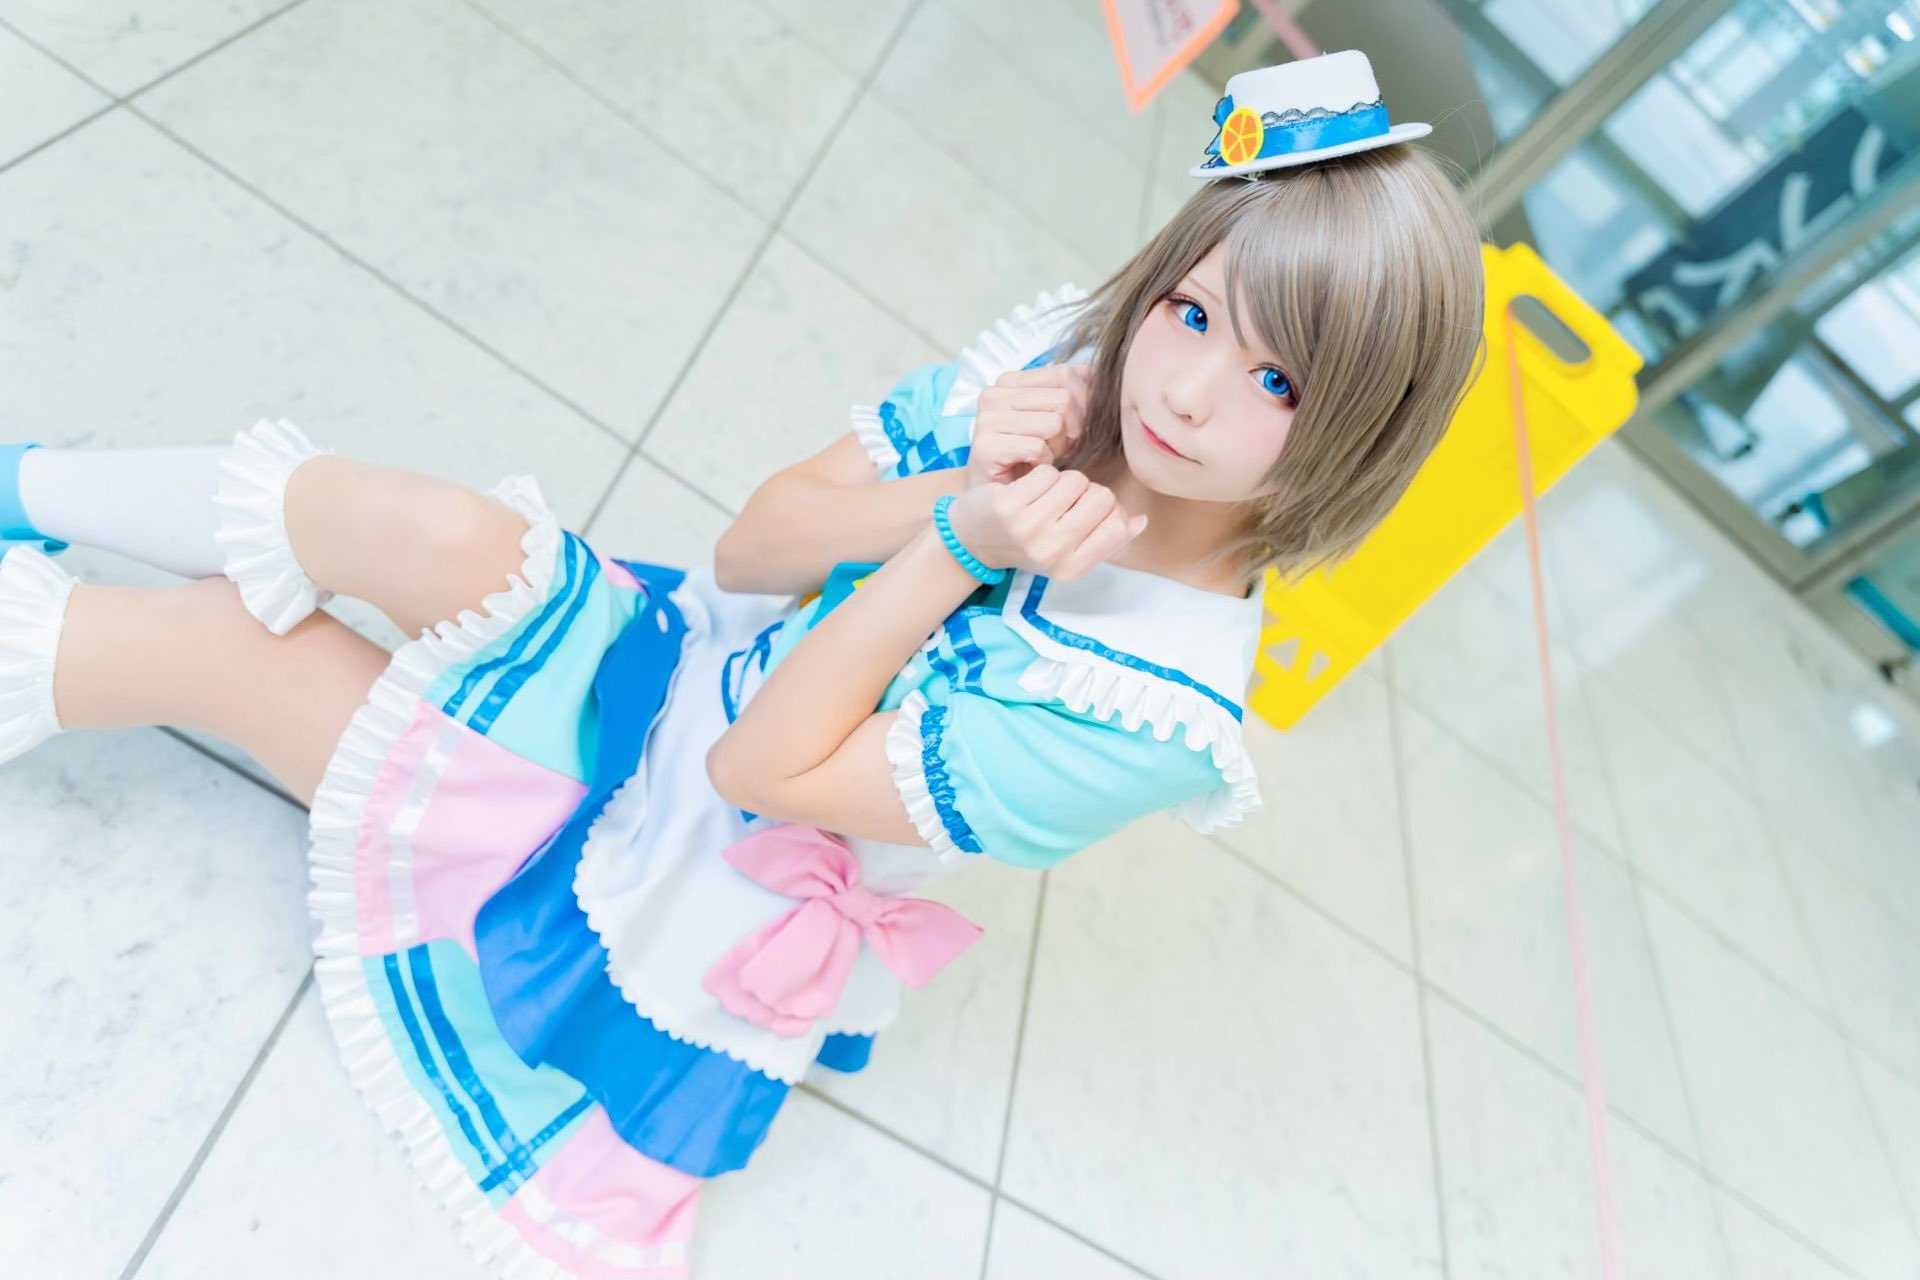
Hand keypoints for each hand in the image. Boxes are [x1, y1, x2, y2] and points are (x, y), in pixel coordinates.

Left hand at [945, 465, 1146, 580]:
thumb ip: (1106, 539)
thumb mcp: (1067, 552)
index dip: (1109, 510)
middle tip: (1061, 502)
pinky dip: (1040, 474)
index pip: (1117, 525)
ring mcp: (1029, 530)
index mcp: (1070, 569)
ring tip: (1042, 496)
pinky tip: (1025, 489)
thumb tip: (1140, 521)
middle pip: (1101, 497)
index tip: (1088, 512)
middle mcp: (1051, 553)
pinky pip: (1048, 472)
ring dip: (1062, 481)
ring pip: (1075, 480)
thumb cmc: (1026, 542)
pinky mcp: (1009, 506)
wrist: (972, 541)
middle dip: (1086, 492)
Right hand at [965, 364, 1091, 486]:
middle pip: (1064, 399)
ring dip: (1057, 448)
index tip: (1073, 428)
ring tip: (1044, 458)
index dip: (1083, 403)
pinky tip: (1032, 469)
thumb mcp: (1055, 417)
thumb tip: (1093, 372)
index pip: (1066, 374)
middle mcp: (994, 394)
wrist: (1002, 497)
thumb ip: (1071, 391)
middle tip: (1059, 448)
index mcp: (1010, 381)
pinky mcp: (985, 446)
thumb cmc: (1032, 457)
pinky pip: (1038, 448)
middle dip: (1072, 429)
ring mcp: (986, 419)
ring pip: (1054, 423)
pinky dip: (1043, 464)